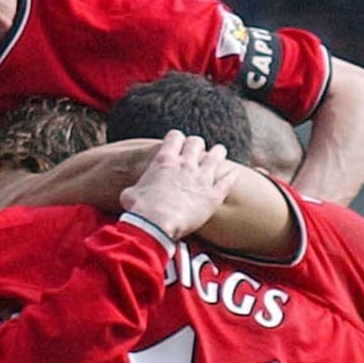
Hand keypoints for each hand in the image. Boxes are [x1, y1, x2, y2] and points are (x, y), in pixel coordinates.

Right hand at [120, 130, 237, 239]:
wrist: (156, 225)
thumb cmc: (140, 210)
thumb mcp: (129, 194)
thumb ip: (135, 188)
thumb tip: (131, 194)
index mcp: (164, 160)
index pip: (175, 137)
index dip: (176, 139)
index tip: (176, 144)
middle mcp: (186, 164)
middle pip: (196, 142)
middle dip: (197, 145)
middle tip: (196, 151)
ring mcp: (202, 179)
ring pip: (216, 156)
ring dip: (217, 153)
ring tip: (219, 153)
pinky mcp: (214, 195)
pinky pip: (228, 180)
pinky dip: (232, 175)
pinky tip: (234, 173)